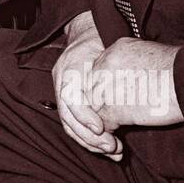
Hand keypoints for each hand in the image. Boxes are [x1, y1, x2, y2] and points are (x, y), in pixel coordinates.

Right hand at [51, 19, 122, 160]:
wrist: (89, 30)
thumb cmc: (103, 38)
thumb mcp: (110, 47)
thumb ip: (111, 69)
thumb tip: (121, 93)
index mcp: (70, 66)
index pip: (69, 97)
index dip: (84, 115)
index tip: (100, 129)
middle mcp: (62, 79)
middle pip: (67, 116)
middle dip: (88, 136)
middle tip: (112, 148)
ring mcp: (63, 90)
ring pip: (69, 124)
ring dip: (90, 142)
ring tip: (113, 151)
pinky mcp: (70, 100)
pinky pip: (74, 124)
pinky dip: (89, 138)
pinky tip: (107, 148)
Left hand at [88, 37, 182, 130]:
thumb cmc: (181, 71)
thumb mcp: (150, 57)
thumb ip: (133, 66)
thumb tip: (130, 80)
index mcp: (115, 51)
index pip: (99, 74)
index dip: (106, 92)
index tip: (119, 103)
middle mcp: (105, 65)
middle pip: (91, 92)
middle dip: (100, 109)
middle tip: (108, 126)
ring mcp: (106, 86)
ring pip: (92, 110)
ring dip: (101, 127)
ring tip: (112, 139)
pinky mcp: (114, 107)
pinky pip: (101, 126)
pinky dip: (107, 138)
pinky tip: (117, 145)